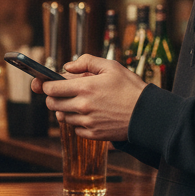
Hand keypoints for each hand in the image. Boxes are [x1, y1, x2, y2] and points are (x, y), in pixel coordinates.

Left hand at [32, 54, 146, 140]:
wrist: (148, 114)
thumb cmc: (131, 88)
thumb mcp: (112, 67)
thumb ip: (87, 62)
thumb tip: (67, 67)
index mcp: (85, 87)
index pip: (51, 89)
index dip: (46, 85)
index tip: (49, 84)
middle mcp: (83, 106)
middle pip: (52, 104)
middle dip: (54, 97)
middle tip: (63, 93)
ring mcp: (87, 122)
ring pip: (62, 117)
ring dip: (66, 109)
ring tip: (81, 103)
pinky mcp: (92, 134)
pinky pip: (74, 128)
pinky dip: (77, 122)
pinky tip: (90, 114)